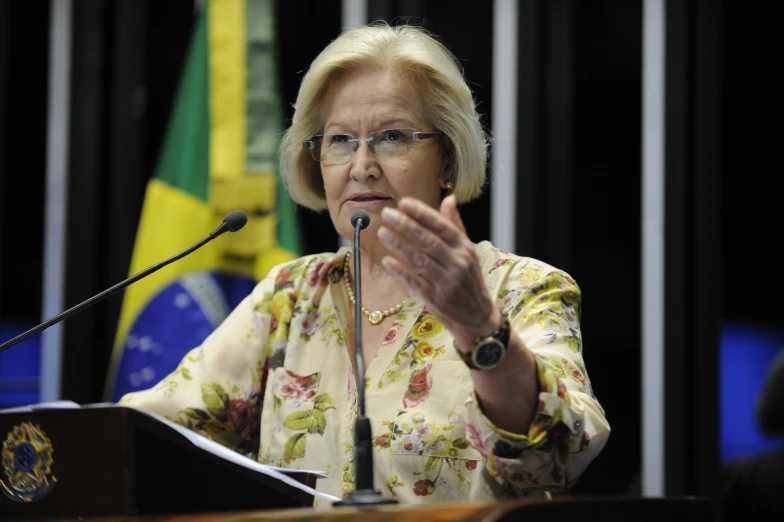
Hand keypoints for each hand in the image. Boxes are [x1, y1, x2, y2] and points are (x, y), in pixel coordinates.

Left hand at [377, 195, 502, 350]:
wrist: (477, 317)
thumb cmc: (469, 280)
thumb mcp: (468, 251)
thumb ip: (455, 226)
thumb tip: (449, 199)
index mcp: (465, 248)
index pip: (442, 226)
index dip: (422, 214)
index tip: (404, 203)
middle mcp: (458, 264)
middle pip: (428, 241)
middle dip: (406, 226)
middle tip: (387, 214)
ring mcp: (446, 282)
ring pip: (419, 260)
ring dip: (398, 245)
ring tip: (382, 233)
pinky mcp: (435, 299)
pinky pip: (414, 282)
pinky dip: (400, 271)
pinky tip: (386, 261)